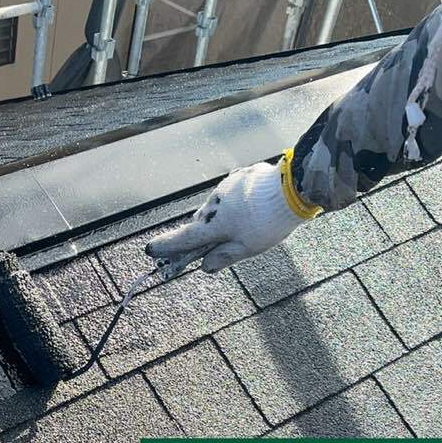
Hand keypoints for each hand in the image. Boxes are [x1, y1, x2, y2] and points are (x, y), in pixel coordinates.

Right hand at [144, 161, 307, 273]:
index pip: (184, 238)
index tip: (150, 250)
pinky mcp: (240, 176)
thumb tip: (206, 266)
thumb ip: (224, 257)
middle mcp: (214, 204)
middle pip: (201, 222)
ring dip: (223, 217)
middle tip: (214, 245)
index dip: (166, 245)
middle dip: (204, 233)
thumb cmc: (269, 222)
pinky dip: (236, 203)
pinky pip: (231, 193)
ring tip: (246, 225)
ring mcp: (226, 187)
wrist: (291, 189)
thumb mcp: (248, 248)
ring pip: (216, 207)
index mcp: (213, 224)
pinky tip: (254, 208)